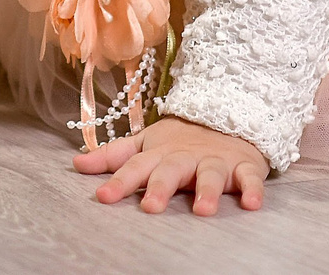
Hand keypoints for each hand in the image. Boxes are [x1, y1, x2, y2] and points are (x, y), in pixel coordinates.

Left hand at [74, 116, 267, 215]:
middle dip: (161, 188)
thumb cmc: (181, 140)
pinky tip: (252, 204)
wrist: (228, 117)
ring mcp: (215, 162)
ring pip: (210, 175)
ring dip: (207, 191)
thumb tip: (75, 164)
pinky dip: (253, 189)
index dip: (119, 181)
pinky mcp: (243, 167)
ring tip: (202, 210)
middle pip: (171, 171)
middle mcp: (186, 158)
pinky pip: (249, 178)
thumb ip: (114, 157)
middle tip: (150, 208)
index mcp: (160, 154)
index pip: (135, 166)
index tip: (102, 197)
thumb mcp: (146, 144)